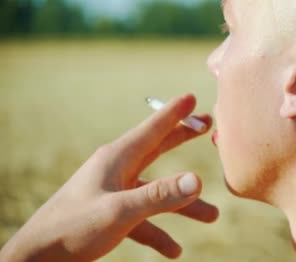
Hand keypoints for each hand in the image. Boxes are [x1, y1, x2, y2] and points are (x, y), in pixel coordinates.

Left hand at [0, 94, 216, 260]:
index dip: (174, 112)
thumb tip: (198, 180)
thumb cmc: (72, 228)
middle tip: (205, 124)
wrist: (37, 258)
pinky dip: (161, 233)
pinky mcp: (112, 215)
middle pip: (158, 149)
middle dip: (182, 138)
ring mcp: (115, 193)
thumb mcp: (119, 211)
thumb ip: (160, 196)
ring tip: (212, 216)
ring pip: (158, 193)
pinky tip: (174, 250)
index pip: (152, 129)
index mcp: (117, 159)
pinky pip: (144, 221)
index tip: (192, 97)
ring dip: (184, 205)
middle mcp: (118, 170)